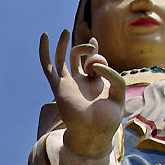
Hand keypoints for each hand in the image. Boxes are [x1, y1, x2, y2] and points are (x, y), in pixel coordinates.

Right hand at [39, 29, 125, 155]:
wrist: (94, 133)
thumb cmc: (108, 118)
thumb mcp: (119, 93)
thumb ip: (114, 76)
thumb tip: (96, 64)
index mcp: (94, 83)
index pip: (92, 60)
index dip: (94, 49)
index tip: (95, 43)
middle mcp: (80, 82)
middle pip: (78, 56)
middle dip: (86, 48)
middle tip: (93, 49)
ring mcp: (68, 84)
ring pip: (61, 59)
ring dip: (63, 44)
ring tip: (65, 31)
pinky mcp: (58, 87)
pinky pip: (48, 67)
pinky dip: (45, 52)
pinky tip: (45, 36)